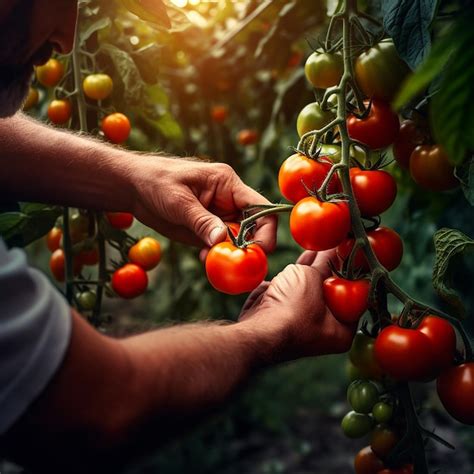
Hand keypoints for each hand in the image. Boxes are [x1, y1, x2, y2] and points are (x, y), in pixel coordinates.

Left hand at [129, 155, 276, 251]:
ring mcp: (219, 217)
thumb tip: (223, 240)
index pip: (259, 207)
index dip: (266, 229)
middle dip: (248, 247)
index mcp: (228, 185)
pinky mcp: (207, 230)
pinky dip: (217, 256)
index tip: (260, 251)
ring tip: (213, 260)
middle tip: (236, 263)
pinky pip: (220, 247)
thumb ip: (201, 221)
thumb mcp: (178, 201)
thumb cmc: (156, 182)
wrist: (134, 187)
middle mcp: (229, 201)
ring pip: (238, 240)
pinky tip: (203, 257)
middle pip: (254, 227)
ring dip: (231, 254)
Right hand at [239, 250, 355, 361]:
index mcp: (341, 330)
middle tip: (331, 240)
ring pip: (306, 289)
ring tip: (314, 241)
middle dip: (328, 264)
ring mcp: (298, 322)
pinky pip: (287, 291)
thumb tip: (335, 246)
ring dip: (308, 266)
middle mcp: (322, 329)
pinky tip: (290, 261)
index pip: (353, 294)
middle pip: (328, 290)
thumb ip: (323, 261)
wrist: (256, 331)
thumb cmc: (292, 310)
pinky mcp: (277, 314)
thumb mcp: (312, 278)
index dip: (351, 269)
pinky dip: (288, 276)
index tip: (348, 248)